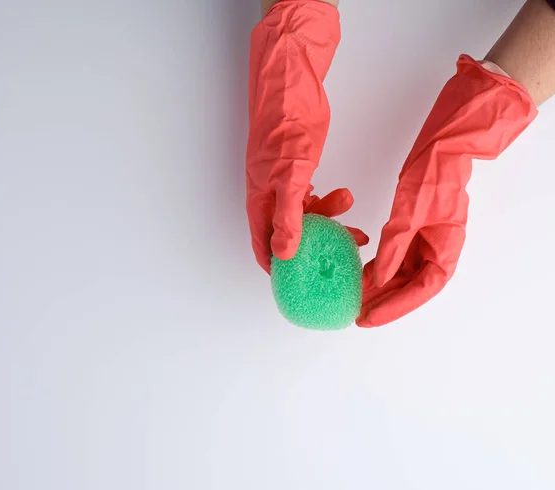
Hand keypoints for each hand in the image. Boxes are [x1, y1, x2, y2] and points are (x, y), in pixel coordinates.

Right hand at [246, 0, 365, 272]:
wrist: (292, 86)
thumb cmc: (283, 127)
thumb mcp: (290, 177)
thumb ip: (288, 217)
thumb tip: (285, 254)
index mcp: (260, 203)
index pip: (264, 247)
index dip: (280, 268)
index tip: (301, 282)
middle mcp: (269, 197)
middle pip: (289, 234)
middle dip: (315, 245)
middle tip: (342, 249)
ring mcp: (283, 184)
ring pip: (305, 216)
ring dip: (329, 220)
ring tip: (351, 212)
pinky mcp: (298, 171)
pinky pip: (312, 198)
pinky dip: (330, 203)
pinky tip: (343, 198)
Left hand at [357, 56, 536, 327]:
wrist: (444, 148)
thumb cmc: (434, 176)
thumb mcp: (409, 213)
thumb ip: (394, 248)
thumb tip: (378, 279)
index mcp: (445, 251)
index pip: (419, 291)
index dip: (393, 308)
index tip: (368, 317)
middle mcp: (438, 252)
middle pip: (409, 288)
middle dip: (383, 302)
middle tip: (357, 313)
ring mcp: (428, 244)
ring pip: (402, 276)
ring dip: (380, 288)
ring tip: (355, 298)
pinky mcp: (416, 234)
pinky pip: (397, 259)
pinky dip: (379, 268)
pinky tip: (360, 274)